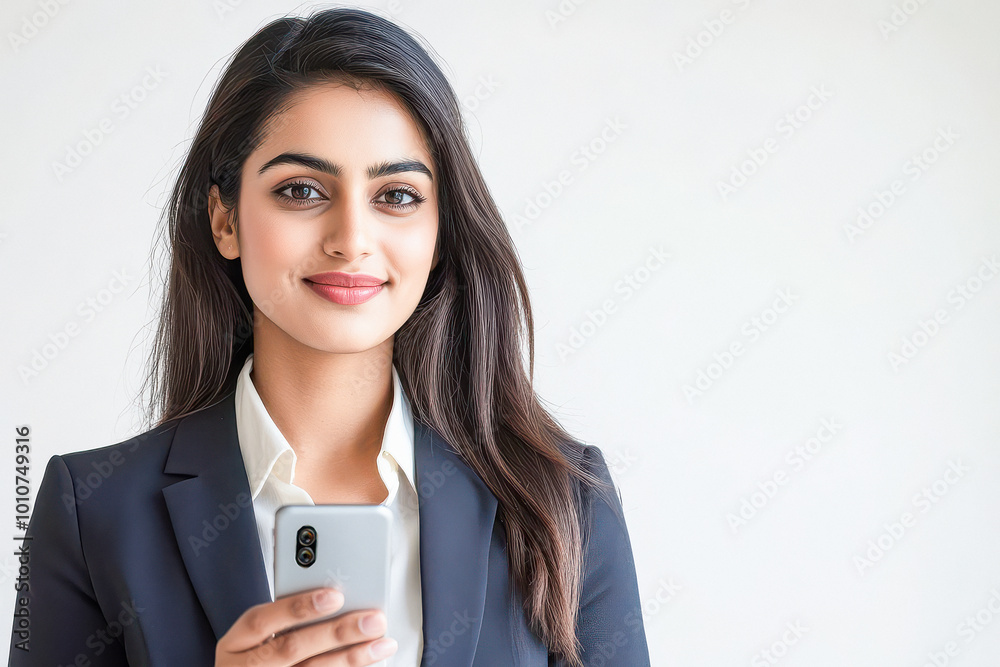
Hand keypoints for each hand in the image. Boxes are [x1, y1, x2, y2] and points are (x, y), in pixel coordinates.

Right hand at [215, 587, 397, 665]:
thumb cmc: (250, 660)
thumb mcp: (250, 639)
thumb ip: (281, 618)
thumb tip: (333, 595)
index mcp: (235, 644)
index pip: (261, 620)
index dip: (297, 607)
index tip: (334, 595)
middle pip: (292, 648)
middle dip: (337, 633)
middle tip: (373, 619)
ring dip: (352, 658)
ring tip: (381, 644)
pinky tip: (366, 663)